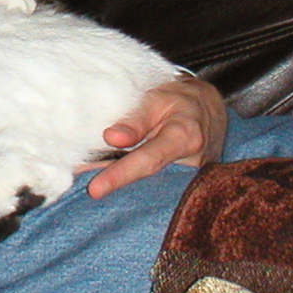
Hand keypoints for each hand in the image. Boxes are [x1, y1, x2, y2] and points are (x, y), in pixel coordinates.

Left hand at [83, 75, 227, 199]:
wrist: (208, 111)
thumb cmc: (180, 100)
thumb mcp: (159, 98)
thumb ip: (136, 119)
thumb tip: (111, 138)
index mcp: (185, 137)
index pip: (148, 160)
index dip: (120, 175)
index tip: (94, 189)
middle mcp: (189, 165)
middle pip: (147, 184)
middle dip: (116, 192)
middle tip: (84, 194)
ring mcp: (186, 179)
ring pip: (149, 191)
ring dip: (119, 193)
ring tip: (86, 190)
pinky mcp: (179, 185)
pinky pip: (152, 190)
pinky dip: (129, 189)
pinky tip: (103, 185)